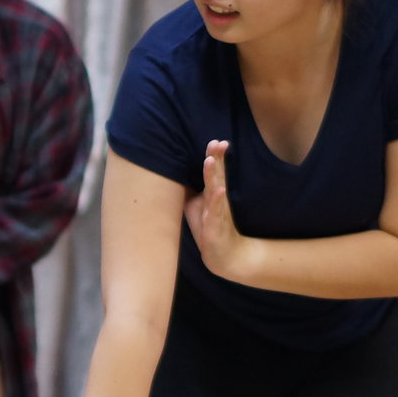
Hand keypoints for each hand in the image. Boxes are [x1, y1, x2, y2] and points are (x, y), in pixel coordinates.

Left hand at [184, 140, 253, 282]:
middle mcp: (217, 200)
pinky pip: (216, 212)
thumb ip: (190, 189)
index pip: (215, 171)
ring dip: (213, 174)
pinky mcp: (216, 227)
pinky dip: (217, 200)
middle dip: (216, 158)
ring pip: (215, 190)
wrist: (224, 256)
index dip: (214, 156)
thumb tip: (173, 174)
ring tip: (211, 159)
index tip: (216, 141)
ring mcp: (217, 212)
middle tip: (217, 142)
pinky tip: (219, 190)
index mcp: (212, 193)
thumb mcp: (195, 206)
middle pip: (217, 175)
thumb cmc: (209, 228)